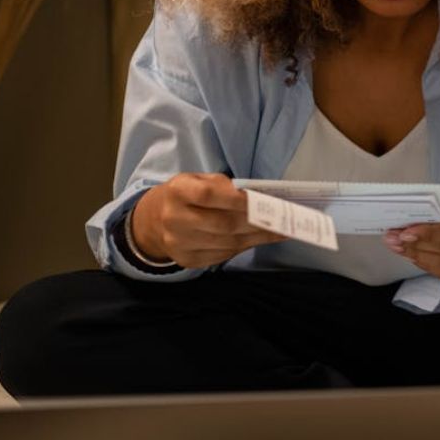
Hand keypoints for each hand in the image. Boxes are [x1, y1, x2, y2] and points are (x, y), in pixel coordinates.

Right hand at [132, 172, 288, 267]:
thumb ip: (224, 186)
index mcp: (177, 191)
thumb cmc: (188, 195)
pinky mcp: (187, 260)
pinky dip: (246, 247)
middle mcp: (174, 219)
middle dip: (257, 222)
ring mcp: (179, 243)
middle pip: (223, 224)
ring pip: (227, 243)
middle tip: (283, 219)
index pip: (209, 195)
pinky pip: (223, 255)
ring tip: (280, 230)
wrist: (155, 220)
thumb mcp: (200, 180)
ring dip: (258, 237)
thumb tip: (259, 198)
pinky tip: (261, 239)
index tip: (264, 200)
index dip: (238, 200)